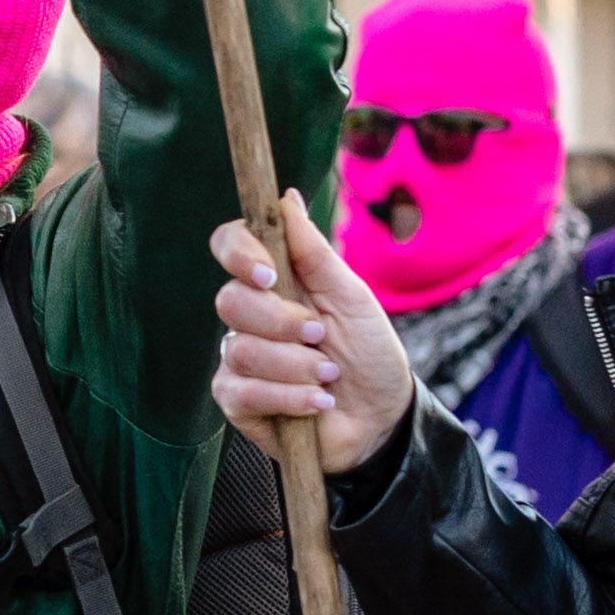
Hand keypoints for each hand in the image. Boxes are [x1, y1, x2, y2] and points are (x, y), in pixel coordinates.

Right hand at [210, 195, 411, 473]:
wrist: (383, 417)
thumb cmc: (368, 352)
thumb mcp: (352, 297)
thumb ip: (314, 252)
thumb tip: (286, 198)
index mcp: (274, 282)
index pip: (231, 247)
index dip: (240, 254)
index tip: (270, 275)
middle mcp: (249, 316)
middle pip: (230, 301)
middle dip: (282, 322)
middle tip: (320, 335)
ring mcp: (238, 358)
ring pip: (241, 350)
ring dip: (296, 366)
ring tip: (329, 375)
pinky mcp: (237, 401)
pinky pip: (242, 391)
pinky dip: (289, 397)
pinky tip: (318, 402)